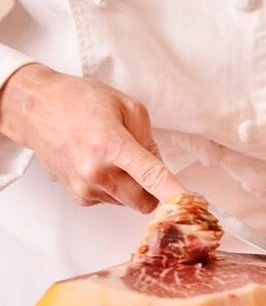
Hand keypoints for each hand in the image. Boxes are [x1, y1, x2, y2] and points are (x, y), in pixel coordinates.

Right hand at [0, 64, 184, 212]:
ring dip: (131, 186)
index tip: (192, 204)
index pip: (152, 176)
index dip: (175, 193)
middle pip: (146, 200)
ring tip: (110, 156)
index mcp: (111, 144)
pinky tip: (98, 165)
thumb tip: (162, 169)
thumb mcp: (127, 107)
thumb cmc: (79, 101)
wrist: (34, 109)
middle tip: (141, 163)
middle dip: (151, 187)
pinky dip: (114, 188)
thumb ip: (150, 140)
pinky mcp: (80, 198)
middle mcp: (96, 171)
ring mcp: (86, 188)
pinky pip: (113, 200)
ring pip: (130, 202)